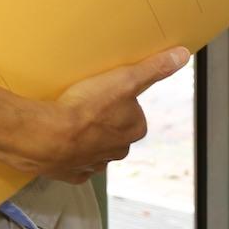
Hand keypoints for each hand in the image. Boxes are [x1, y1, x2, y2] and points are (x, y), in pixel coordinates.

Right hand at [3, 47, 188, 183]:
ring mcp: (93, 164)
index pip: (133, 113)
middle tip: (85, 103)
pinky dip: (68, 153)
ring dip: (85, 137)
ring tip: (68, 118)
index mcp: (134, 130)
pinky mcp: (70, 173)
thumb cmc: (87, 107)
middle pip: (114, 131)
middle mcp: (117, 151)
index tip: (104, 91)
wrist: (47, 136)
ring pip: (95, 148)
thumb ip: (154, 68)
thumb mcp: (125, 79)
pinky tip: (59, 139)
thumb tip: (181, 56)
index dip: (119, 100)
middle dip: (103, 120)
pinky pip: (73, 162)